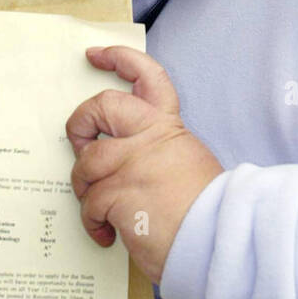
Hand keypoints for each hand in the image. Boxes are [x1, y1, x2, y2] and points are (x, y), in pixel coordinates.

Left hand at [67, 46, 223, 283]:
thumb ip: (156, 149)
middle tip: (78, 140)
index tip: (95, 55)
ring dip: (86, 188)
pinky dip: (93, 221)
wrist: (218, 243)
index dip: (117, 59)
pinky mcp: (119, 194)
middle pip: (102, 106)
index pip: (147, 75)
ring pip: (86, 162)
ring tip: (101, 210)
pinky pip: (89, 202)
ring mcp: (133, 163)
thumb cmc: (204, 212)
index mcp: (169, 127)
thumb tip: (120, 151)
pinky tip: (107, 234)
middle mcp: (150, 137)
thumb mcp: (188, 161)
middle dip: (80, 122)